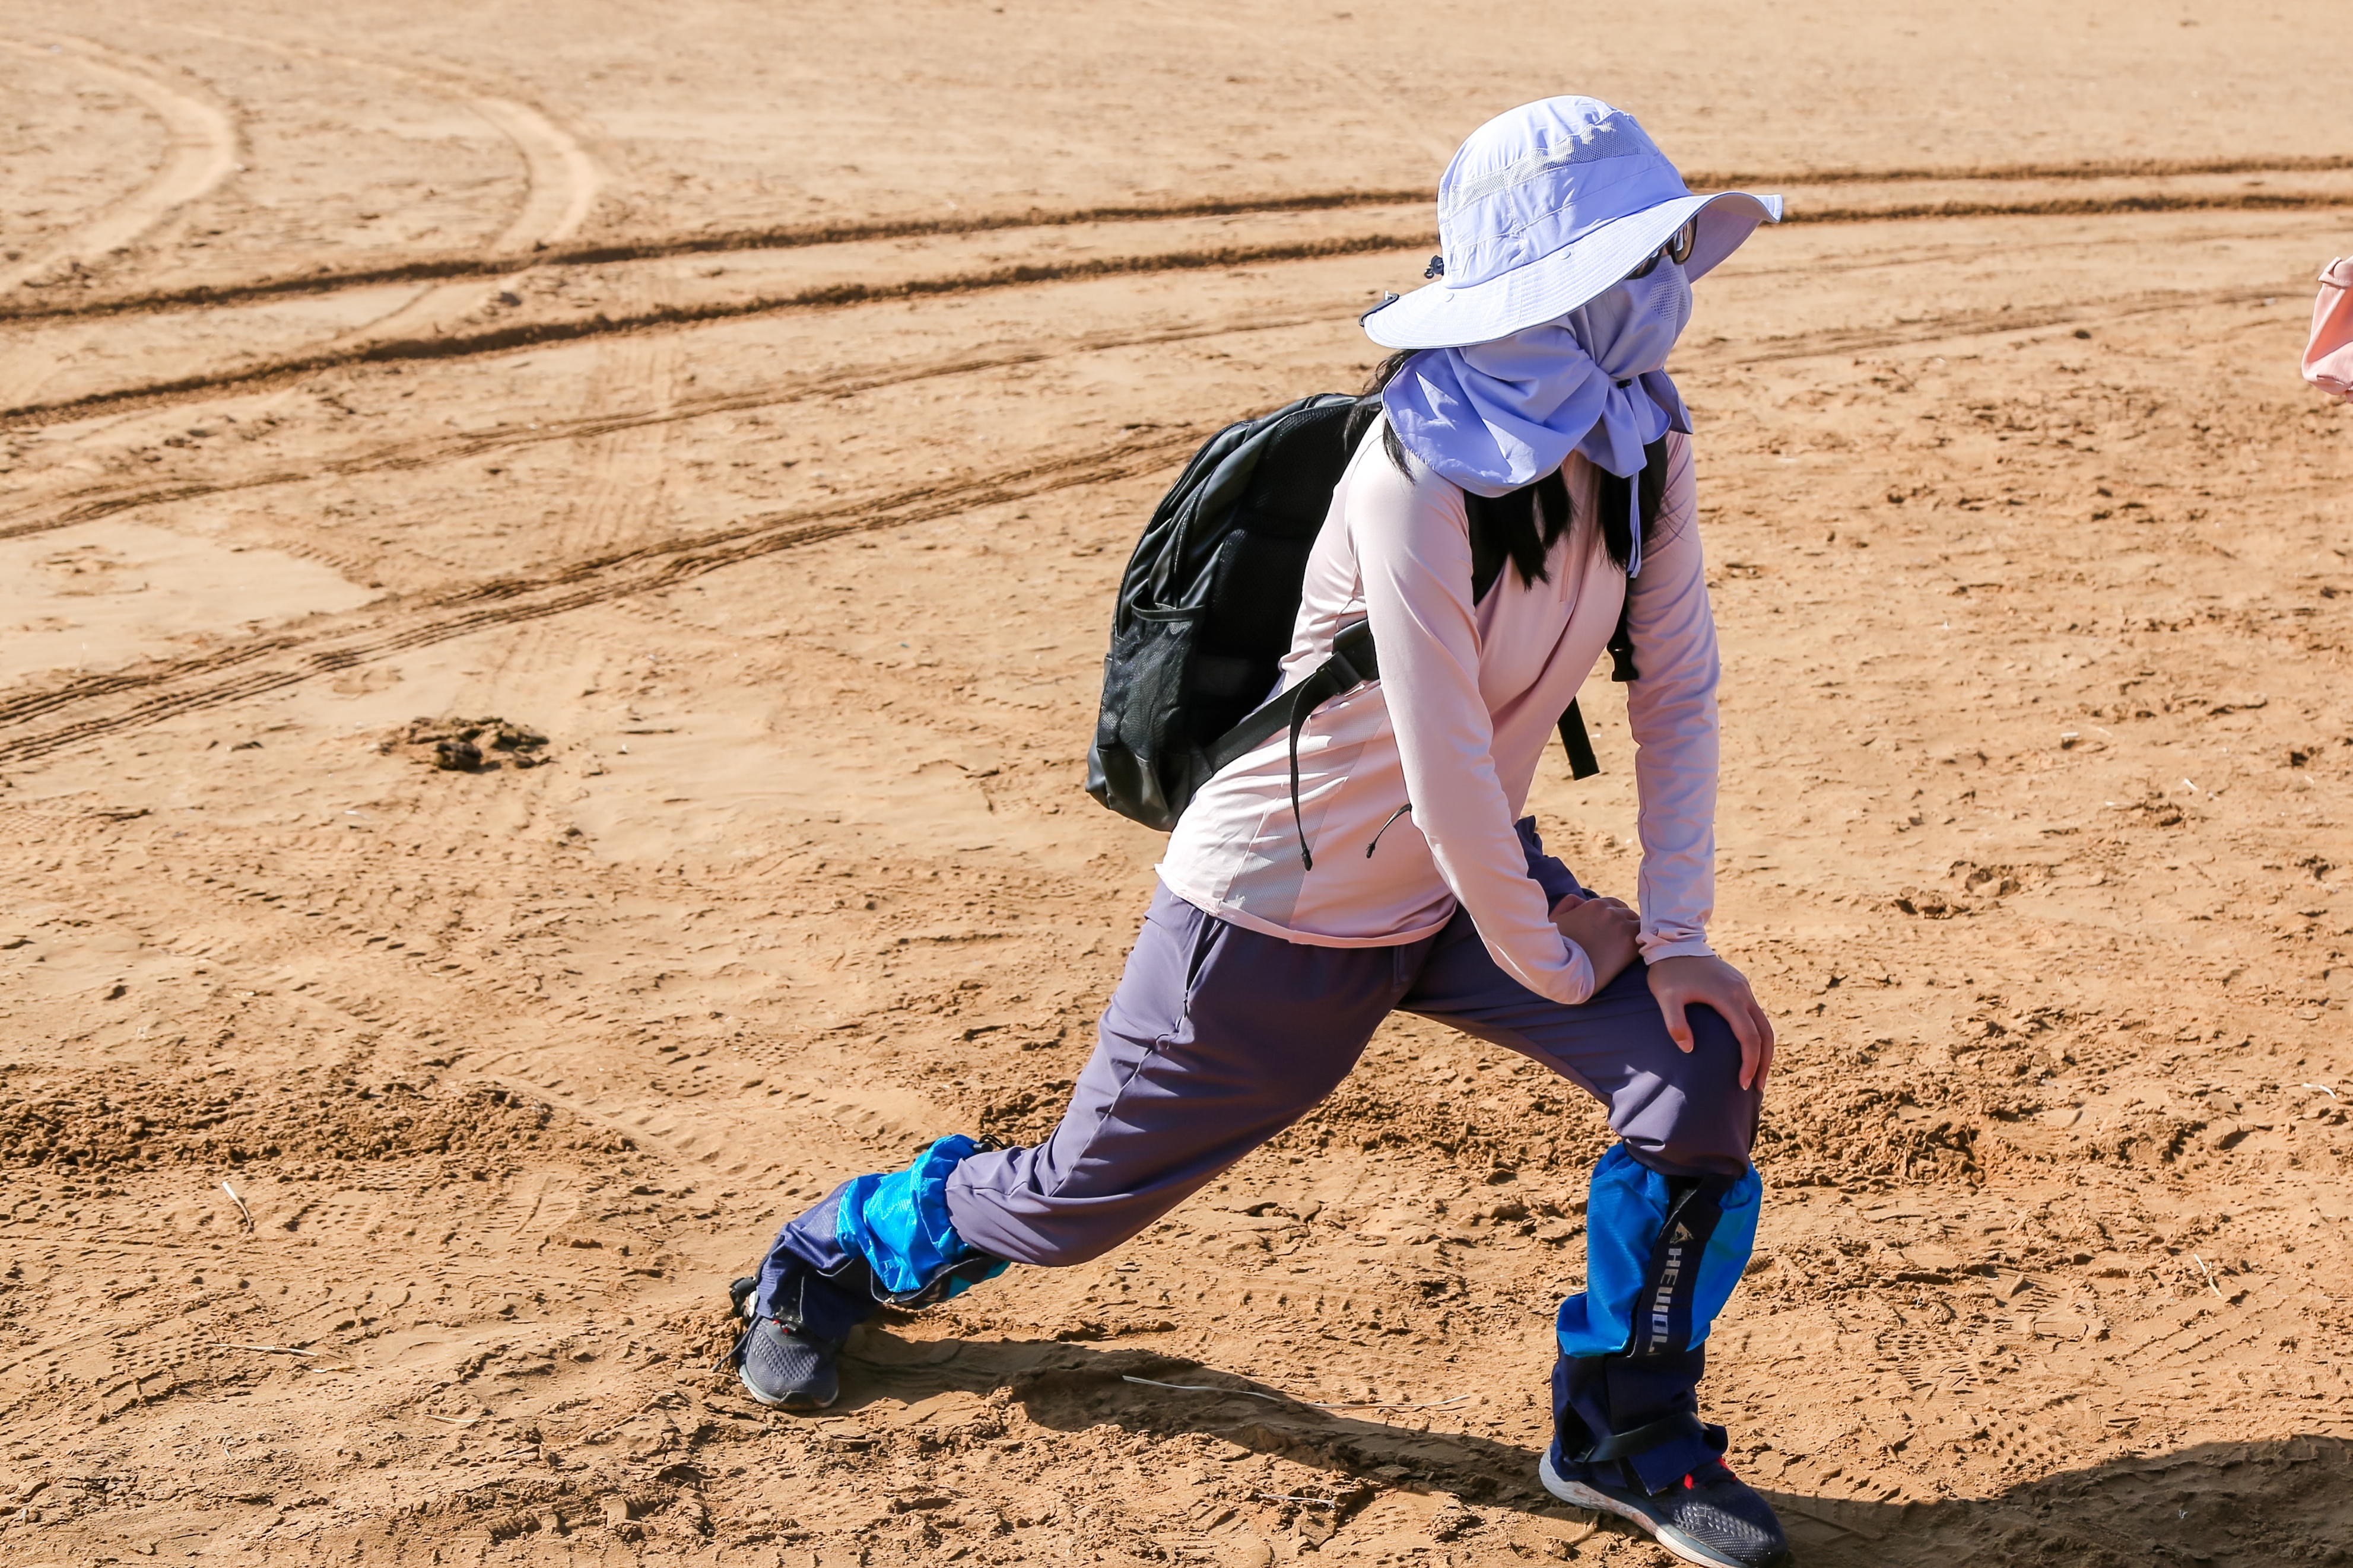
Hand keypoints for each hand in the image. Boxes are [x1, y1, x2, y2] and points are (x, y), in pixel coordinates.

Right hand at [1551, 893, 1637, 995]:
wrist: (1563, 971)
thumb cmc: (1556, 947)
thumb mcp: (1556, 919)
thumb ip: (1568, 904)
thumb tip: (1581, 901)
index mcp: (1594, 905)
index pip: (1612, 905)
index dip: (1611, 916)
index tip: (1609, 928)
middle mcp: (1610, 912)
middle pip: (1626, 913)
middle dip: (1623, 923)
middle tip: (1618, 939)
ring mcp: (1622, 927)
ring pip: (1638, 924)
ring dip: (1633, 932)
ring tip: (1626, 947)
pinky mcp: (1629, 945)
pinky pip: (1645, 938)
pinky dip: (1642, 943)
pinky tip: (1635, 953)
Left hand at [1648, 954, 1775, 1090]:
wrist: (1674, 940)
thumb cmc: (1668, 971)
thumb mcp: (1665, 997)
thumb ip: (1675, 1023)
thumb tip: (1688, 1049)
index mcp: (1729, 997)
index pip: (1748, 1037)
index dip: (1749, 1063)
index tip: (1742, 1083)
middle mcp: (1743, 993)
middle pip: (1765, 1033)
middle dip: (1764, 1062)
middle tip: (1758, 1088)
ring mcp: (1744, 988)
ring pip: (1764, 1024)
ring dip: (1764, 1050)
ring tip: (1757, 1075)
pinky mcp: (1739, 986)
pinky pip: (1756, 1015)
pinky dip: (1757, 1035)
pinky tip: (1749, 1049)